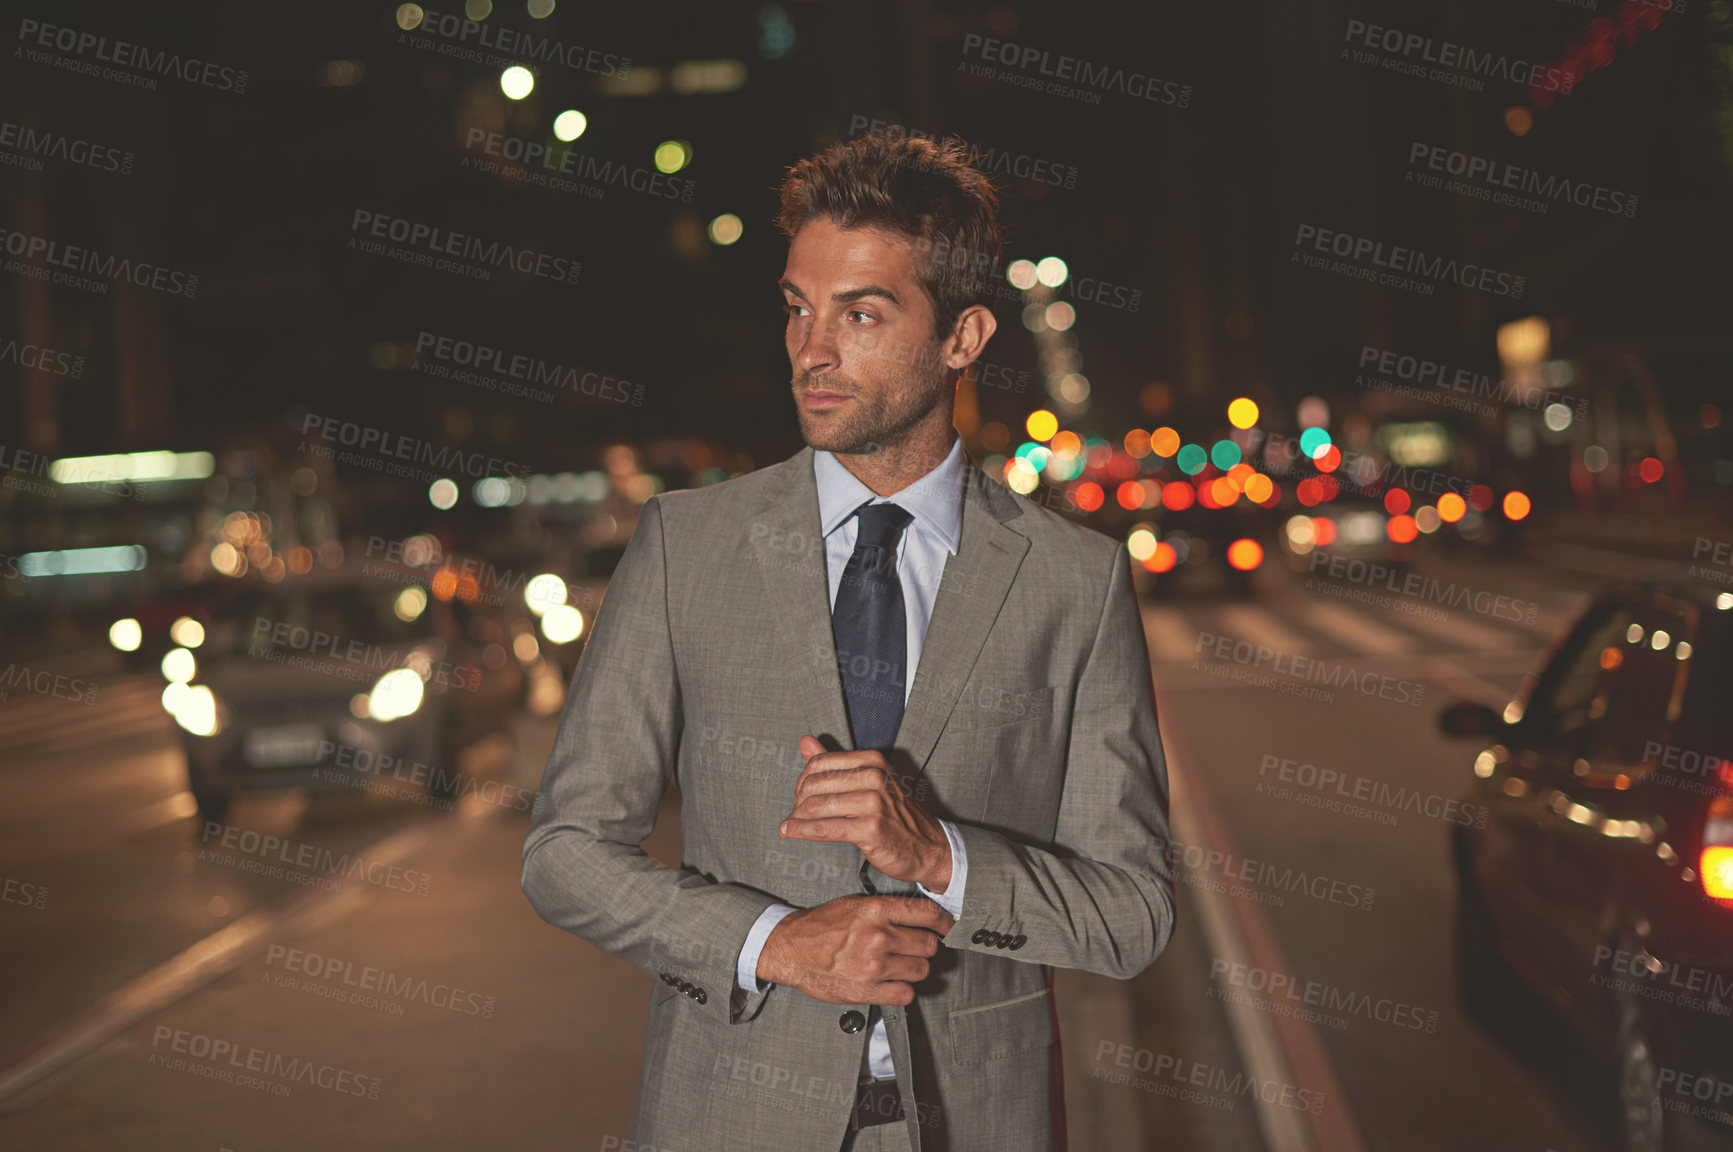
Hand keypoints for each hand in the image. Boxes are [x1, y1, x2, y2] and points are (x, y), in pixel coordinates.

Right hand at [756, 894, 953, 1004]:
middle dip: (925, 947)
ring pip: (921, 970)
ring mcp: (874, 965)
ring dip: (913, 969)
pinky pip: (905, 994)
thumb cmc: (821, 926)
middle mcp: (878, 936)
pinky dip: (902, 990)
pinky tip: (891, 982)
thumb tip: (918, 916)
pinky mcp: (867, 990)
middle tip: (914, 948)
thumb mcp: (855, 904)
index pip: (928, 914)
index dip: (943, 922)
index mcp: (876, 910)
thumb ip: (887, 909)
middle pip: (929, 945)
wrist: (791, 949)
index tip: (946, 927)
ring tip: (899, 965)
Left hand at [780, 735, 950, 890]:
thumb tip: (805, 742)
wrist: (926, 846)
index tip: (800, 795)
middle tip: (797, 813)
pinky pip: (824, 828)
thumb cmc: (895, 815)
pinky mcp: (869, 829)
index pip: (820, 763)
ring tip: (793, 824)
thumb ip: (835, 762)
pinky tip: (790, 831)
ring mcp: (873, 803)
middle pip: (815, 784)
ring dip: (798, 818)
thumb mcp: (870, 780)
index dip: (803, 780)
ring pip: (816, 807)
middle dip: (798, 801)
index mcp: (872, 761)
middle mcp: (874, 778)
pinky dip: (801, 831)